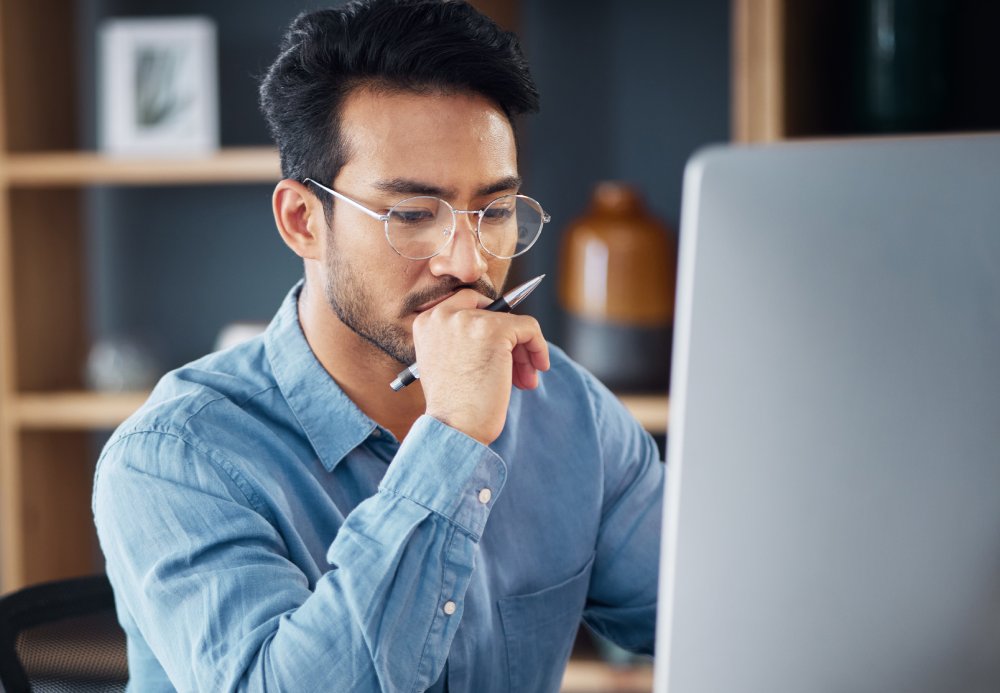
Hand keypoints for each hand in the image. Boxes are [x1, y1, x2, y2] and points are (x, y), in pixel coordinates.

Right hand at [412, 288, 549, 444]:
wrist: (455, 428)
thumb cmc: (454, 406)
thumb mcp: (447, 362)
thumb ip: (464, 338)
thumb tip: (505, 326)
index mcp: (427, 321)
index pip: (468, 303)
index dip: (490, 322)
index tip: (503, 346)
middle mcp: (443, 315)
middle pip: (492, 312)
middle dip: (508, 341)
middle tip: (517, 369)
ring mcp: (468, 320)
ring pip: (512, 322)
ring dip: (523, 351)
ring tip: (524, 380)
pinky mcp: (494, 330)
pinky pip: (529, 327)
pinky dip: (539, 347)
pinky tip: (537, 370)